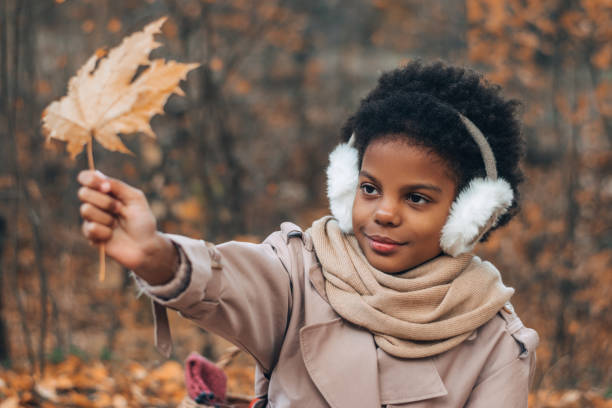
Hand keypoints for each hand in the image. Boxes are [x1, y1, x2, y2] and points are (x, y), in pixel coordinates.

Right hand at [77, 170, 176, 284]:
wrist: (145, 245)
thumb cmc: (142, 220)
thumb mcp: (135, 198)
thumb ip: (117, 186)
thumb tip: (98, 176)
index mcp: (106, 190)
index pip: (86, 177)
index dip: (90, 179)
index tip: (106, 187)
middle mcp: (95, 202)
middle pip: (83, 193)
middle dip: (105, 202)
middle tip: (120, 209)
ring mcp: (91, 218)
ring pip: (86, 210)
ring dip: (106, 217)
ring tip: (116, 224)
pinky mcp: (90, 234)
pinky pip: (90, 228)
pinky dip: (105, 232)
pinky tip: (111, 235)